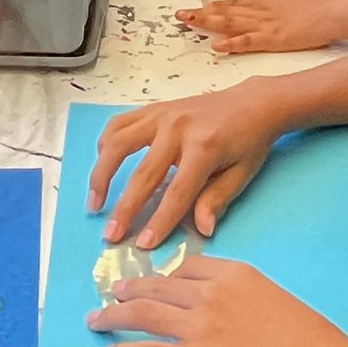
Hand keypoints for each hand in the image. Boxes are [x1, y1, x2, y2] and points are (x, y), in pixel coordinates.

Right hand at [88, 80, 288, 247]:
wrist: (253, 102)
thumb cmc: (250, 141)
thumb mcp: (243, 174)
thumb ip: (217, 199)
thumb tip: (201, 229)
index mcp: (204, 147)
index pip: (176, 193)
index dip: (159, 221)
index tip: (143, 244)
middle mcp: (178, 128)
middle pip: (142, 174)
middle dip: (124, 209)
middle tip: (110, 235)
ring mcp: (162, 114)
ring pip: (118, 144)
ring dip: (101, 175)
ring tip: (95, 202)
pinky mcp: (153, 108)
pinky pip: (119, 124)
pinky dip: (106, 145)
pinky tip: (102, 165)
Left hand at [89, 256, 347, 346]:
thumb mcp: (276, 305)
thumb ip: (244, 303)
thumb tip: (225, 317)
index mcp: (235, 274)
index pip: (187, 266)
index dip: (163, 275)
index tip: (151, 282)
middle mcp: (212, 293)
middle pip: (156, 286)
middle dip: (128, 290)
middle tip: (111, 294)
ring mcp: (201, 326)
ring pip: (143, 313)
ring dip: (114, 316)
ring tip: (97, 319)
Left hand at [176, 0, 347, 55]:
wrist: (332, 10)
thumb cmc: (318, 5)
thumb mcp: (292, 1)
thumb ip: (276, 6)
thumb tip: (269, 8)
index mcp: (265, 1)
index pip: (234, 3)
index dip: (215, 6)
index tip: (198, 7)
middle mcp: (260, 11)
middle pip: (226, 12)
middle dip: (202, 13)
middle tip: (180, 14)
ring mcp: (264, 24)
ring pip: (230, 23)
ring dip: (208, 23)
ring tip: (188, 23)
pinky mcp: (272, 38)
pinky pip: (248, 41)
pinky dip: (231, 43)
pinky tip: (216, 45)